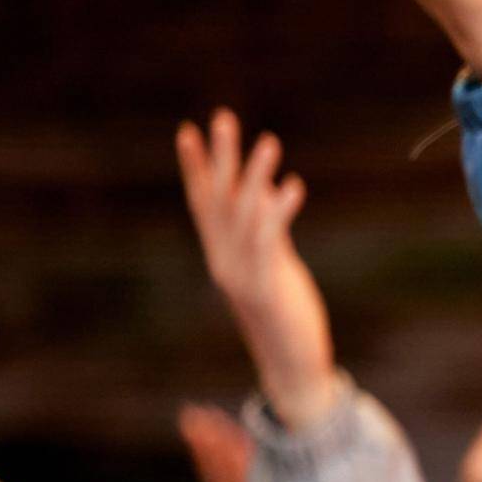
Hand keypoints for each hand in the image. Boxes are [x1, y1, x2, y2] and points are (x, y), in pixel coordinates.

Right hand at [175, 110, 342, 429]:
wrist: (290, 365)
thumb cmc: (285, 313)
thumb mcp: (273, 266)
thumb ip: (266, 231)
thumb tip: (267, 191)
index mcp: (222, 254)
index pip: (203, 202)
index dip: (196, 167)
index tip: (188, 130)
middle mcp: (224, 260)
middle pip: (218, 199)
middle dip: (220, 156)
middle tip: (222, 116)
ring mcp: (241, 274)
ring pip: (244, 215)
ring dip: (255, 176)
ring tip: (269, 141)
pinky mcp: (266, 287)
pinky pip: (270, 243)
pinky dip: (279, 212)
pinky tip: (293, 185)